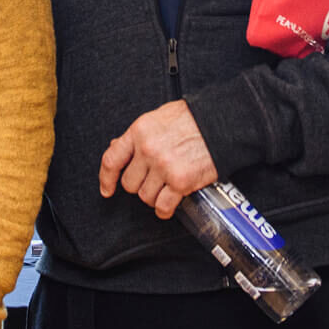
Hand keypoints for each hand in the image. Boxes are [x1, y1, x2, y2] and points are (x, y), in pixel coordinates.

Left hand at [98, 100, 217, 217]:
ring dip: (155, 197)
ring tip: (166, 189)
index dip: (107, 179)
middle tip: (154, 181)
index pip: (112, 160)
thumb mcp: (158, 118)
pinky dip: (165, 210)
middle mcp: (148, 150)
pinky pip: (163, 206)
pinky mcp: (181, 181)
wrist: (221, 123)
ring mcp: (164, 167)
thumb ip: (138, 135)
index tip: (107, 189)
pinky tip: (169, 205)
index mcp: (139, 131)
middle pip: (130, 183)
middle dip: (140, 185)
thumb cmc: (193, 118)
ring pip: (146, 196)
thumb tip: (117, 147)